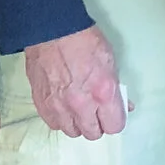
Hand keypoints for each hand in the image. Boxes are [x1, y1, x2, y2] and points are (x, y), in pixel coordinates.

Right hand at [23, 25, 126, 139]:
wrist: (52, 31)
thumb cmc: (86, 41)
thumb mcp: (111, 62)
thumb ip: (116, 88)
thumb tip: (123, 105)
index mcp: (103, 93)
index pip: (114, 126)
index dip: (115, 120)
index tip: (113, 113)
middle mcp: (81, 105)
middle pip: (93, 133)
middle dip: (97, 123)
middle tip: (96, 111)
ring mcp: (59, 107)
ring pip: (72, 132)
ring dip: (78, 123)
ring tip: (78, 108)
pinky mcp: (41, 105)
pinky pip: (54, 124)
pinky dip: (61, 118)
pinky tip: (63, 106)